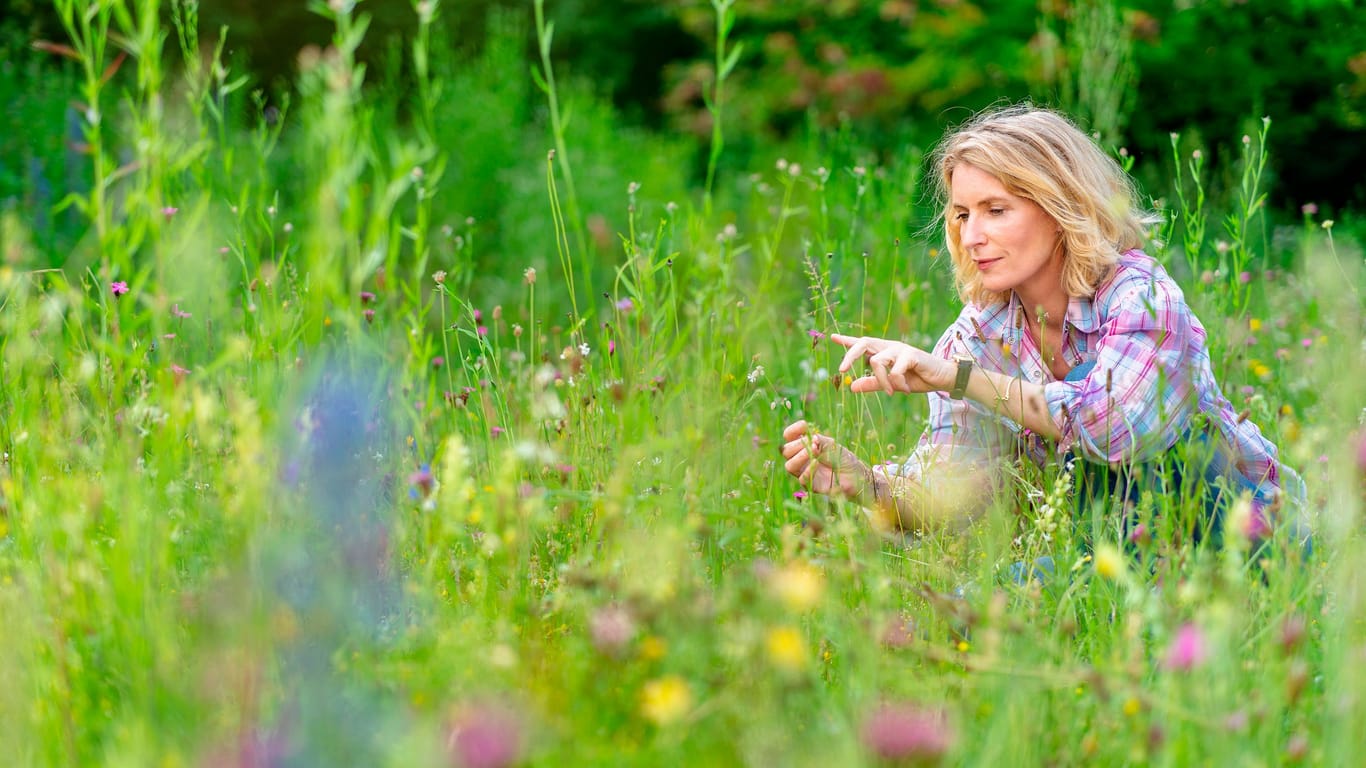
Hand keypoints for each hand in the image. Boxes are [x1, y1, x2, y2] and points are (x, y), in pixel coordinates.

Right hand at [780, 420, 873, 499]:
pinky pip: (801, 479)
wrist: (855, 475)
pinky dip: (808, 470)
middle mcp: (801, 459)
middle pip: (786, 451)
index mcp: (804, 446)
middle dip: (797, 445)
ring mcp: (804, 472)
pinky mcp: (811, 485)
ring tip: (813, 453)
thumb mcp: (831, 444)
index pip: (789, 436)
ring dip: (799, 457)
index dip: (793, 430)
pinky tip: (816, 463)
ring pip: (789, 465)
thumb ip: (820, 441)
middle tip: (813, 445)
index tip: (804, 426)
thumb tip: (811, 441)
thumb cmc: (843, 457)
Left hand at [830, 333, 954, 394]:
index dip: (847, 341)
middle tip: (841, 370)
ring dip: (881, 381)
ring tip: (892, 392)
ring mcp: (900, 349)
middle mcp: (890, 347)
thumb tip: (852, 387)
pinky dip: (897, 382)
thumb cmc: (917, 378)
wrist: (942, 378)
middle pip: (863, 342)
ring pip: (877, 361)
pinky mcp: (911, 354)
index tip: (832, 338)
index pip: (862, 344)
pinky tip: (905, 389)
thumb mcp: (892, 384)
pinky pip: (895, 369)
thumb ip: (873, 384)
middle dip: (850, 355)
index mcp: (884, 352)